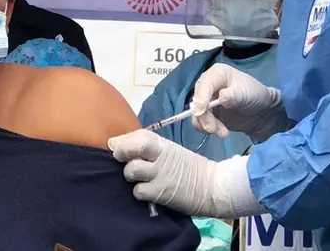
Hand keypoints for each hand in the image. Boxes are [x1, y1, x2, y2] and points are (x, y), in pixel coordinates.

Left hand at [107, 129, 260, 218]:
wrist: (213, 187)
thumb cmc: (190, 169)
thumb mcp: (172, 152)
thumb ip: (151, 149)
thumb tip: (123, 146)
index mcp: (164, 144)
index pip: (138, 136)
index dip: (123, 140)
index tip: (116, 145)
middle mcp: (160, 156)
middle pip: (130, 149)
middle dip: (120, 152)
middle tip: (121, 158)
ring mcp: (160, 174)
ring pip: (131, 171)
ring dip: (130, 174)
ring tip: (138, 178)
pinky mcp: (160, 193)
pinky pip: (138, 191)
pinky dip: (139, 192)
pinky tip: (147, 191)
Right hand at [190, 64, 292, 141]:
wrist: (262, 112)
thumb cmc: (255, 95)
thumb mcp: (246, 94)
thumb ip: (233, 95)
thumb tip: (221, 97)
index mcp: (216, 74)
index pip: (204, 85)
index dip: (201, 98)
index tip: (202, 112)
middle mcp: (208, 86)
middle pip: (197, 101)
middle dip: (205, 117)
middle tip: (215, 129)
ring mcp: (206, 100)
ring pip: (196, 114)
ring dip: (207, 126)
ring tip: (224, 133)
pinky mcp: (207, 114)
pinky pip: (200, 123)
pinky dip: (207, 129)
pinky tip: (221, 132)